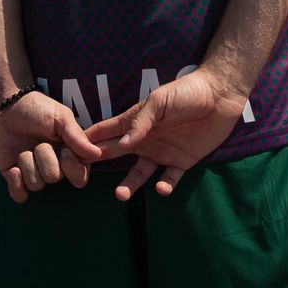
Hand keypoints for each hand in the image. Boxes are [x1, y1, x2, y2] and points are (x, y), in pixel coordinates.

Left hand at [0, 90, 101, 203]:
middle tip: (39, 143)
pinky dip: (16, 184)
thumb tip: (96, 154)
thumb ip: (76, 136)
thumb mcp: (60, 116)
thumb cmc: (36, 108)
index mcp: (69, 153)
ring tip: (24, 149)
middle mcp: (54, 166)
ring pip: (36, 185)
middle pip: (55, 178)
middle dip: (45, 159)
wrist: (4, 107)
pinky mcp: (15, 178)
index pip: (80, 177)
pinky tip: (13, 169)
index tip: (64, 150)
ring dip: (28, 164)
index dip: (72, 167)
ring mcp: (34, 173)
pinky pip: (20, 196)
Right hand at [84, 67, 248, 199]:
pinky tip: (161, 189)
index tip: (67, 151)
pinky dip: (164, 186)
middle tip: (79, 176)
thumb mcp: (160, 101)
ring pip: (140, 173)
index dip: (89, 140)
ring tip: (121, 195)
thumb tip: (123, 143)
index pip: (107, 131)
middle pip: (116, 153)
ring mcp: (162, 152)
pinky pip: (169, 179)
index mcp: (136, 121)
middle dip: (99, 163)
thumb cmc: (187, 91)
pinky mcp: (182, 162)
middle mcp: (145, 139)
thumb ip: (141, 121)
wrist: (221, 96)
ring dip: (130, 184)